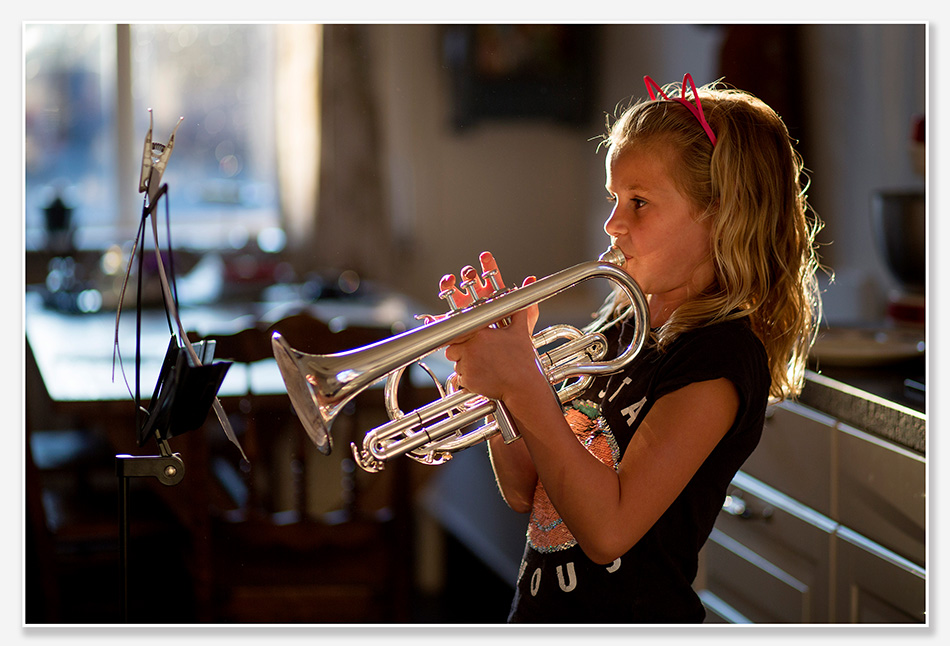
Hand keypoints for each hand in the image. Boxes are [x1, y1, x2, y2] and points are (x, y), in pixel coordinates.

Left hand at [436, 252, 540, 400]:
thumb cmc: (523, 359)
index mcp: (480, 333)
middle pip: (451, 347)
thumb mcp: (521, 331)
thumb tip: (528, 284)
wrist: (523, 386)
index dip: (448, 328)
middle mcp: (471, 348)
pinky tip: (484, 376)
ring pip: (456, 363)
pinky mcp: (468, 380)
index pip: (456, 327)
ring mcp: (468, 365)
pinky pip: (460, 378)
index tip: (439, 326)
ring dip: (464, 364)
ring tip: (484, 366)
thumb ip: (519, 308)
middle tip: (474, 353)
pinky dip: (468, 378)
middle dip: (459, 349)